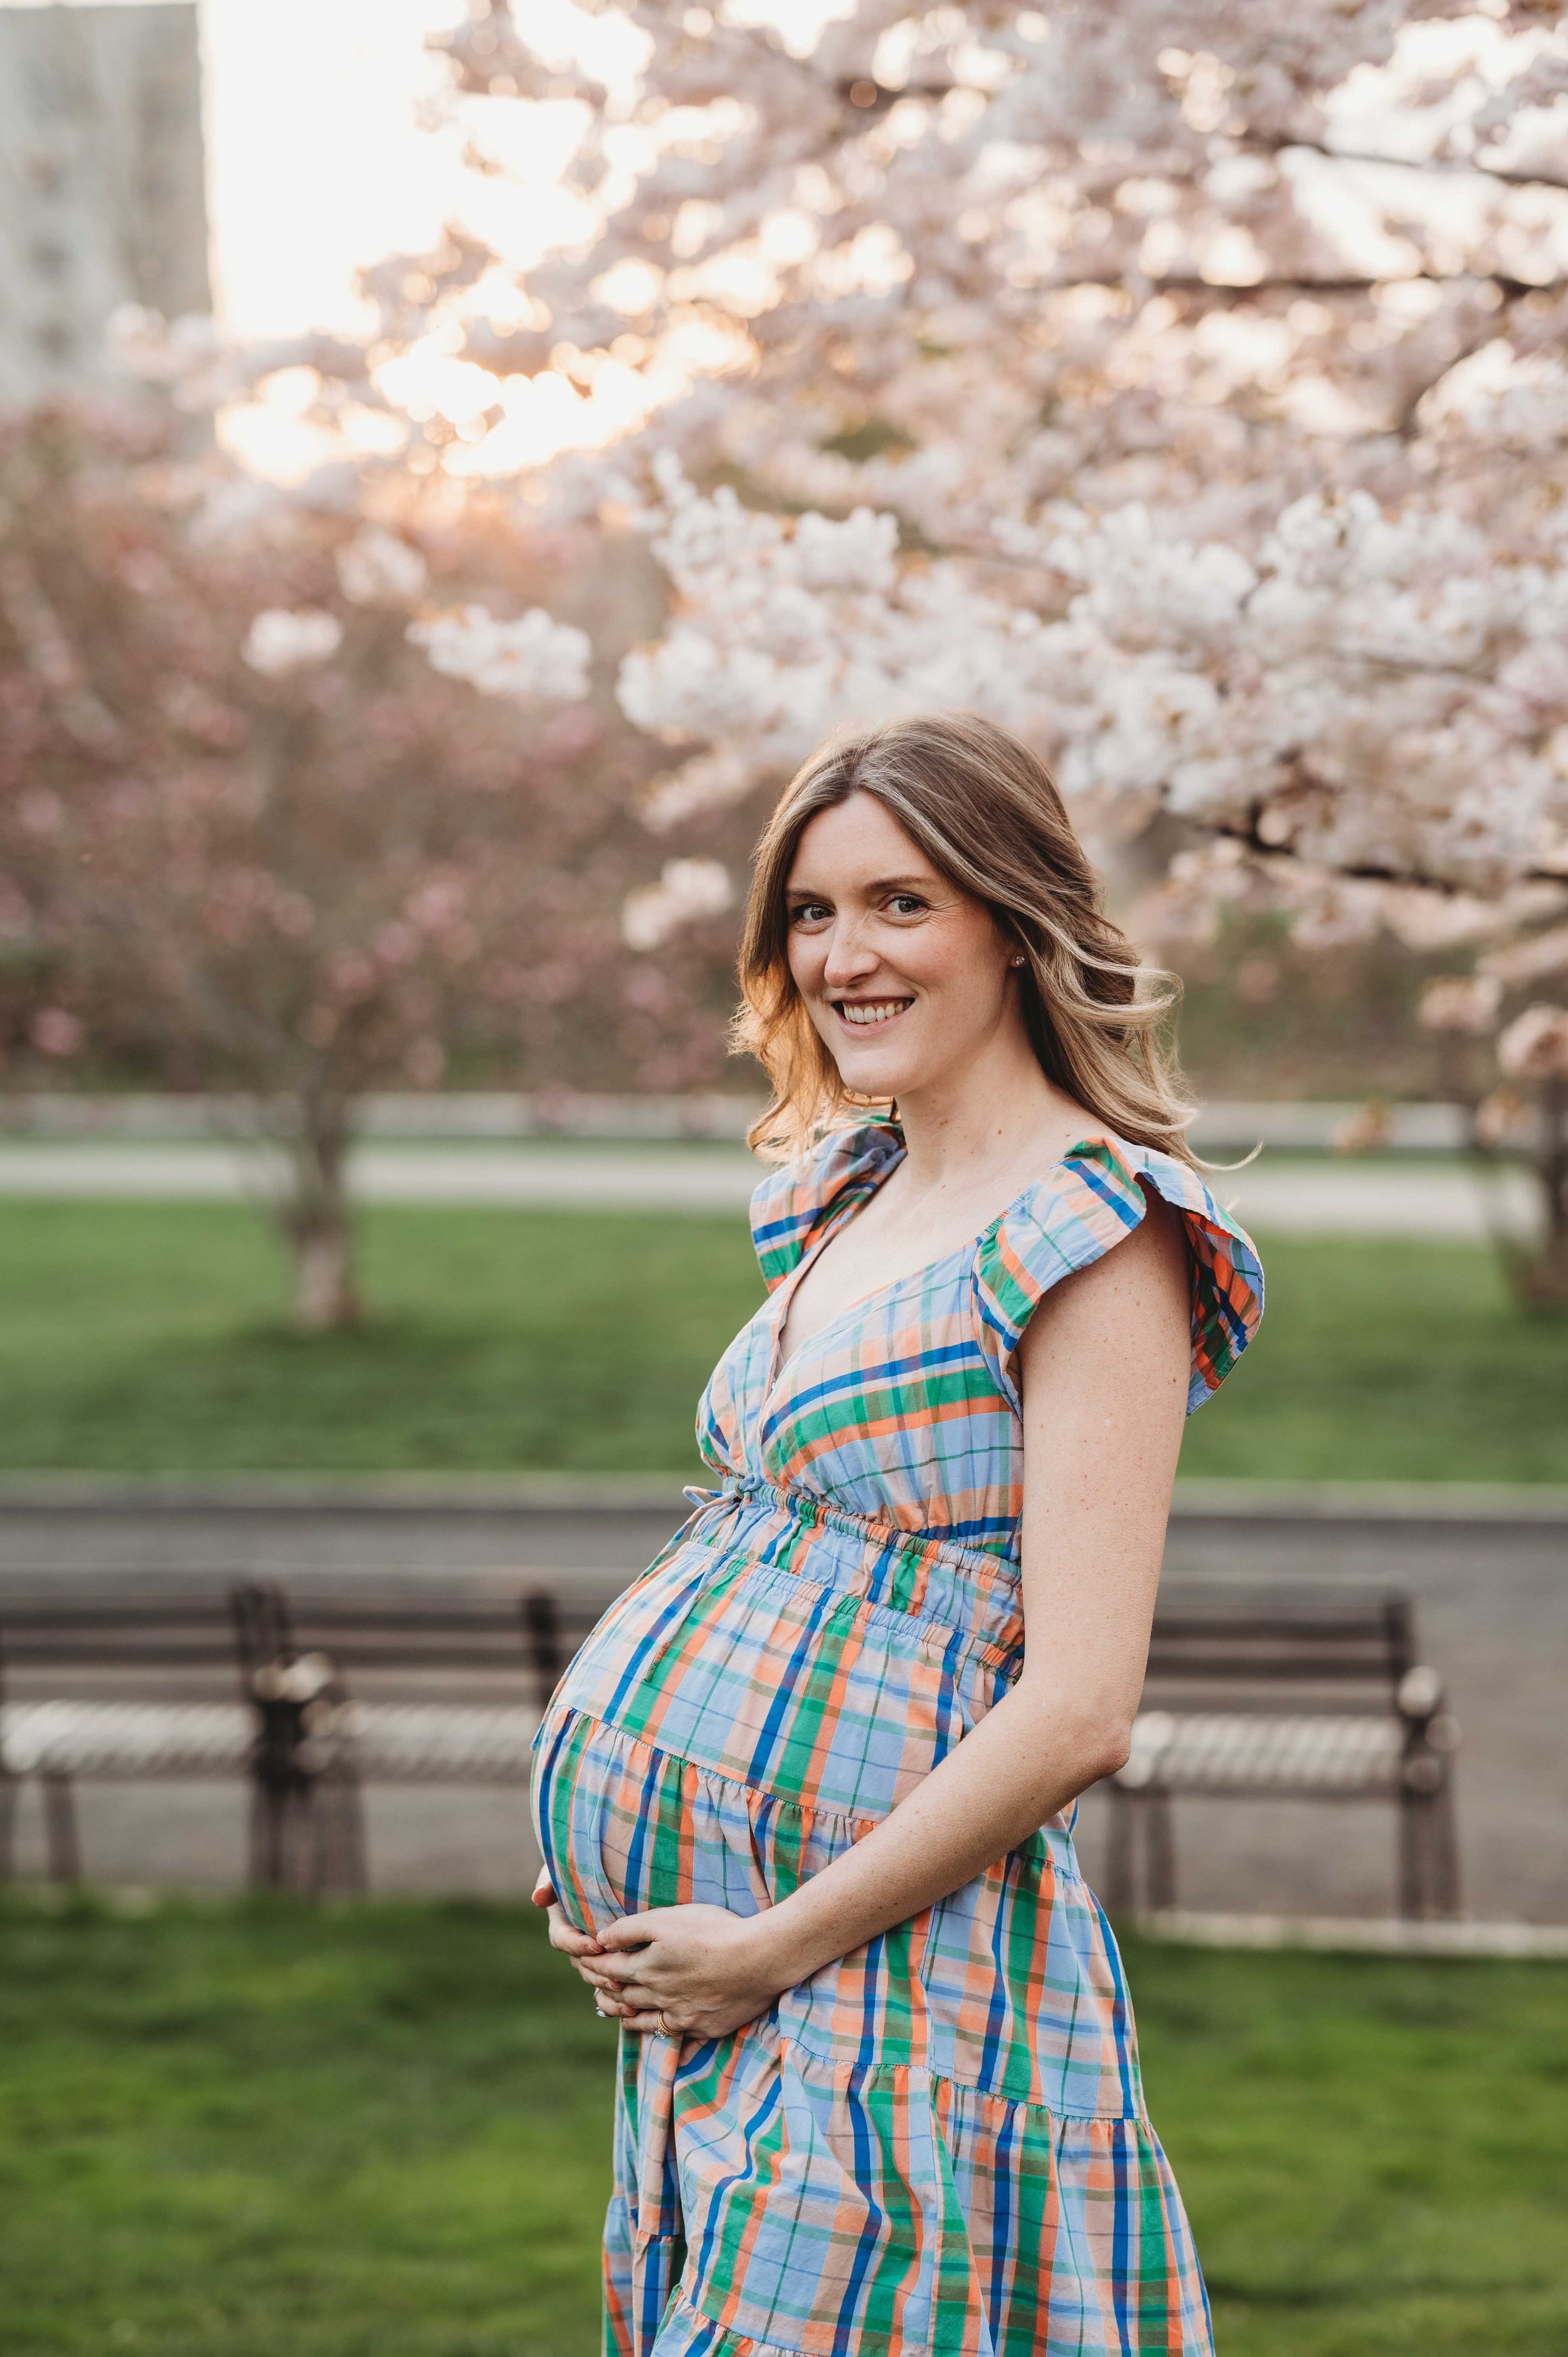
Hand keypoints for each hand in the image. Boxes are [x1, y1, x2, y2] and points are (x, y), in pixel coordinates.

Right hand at [532, 1868, 614, 2012]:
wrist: (616, 1866)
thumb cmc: (585, 1863)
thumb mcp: (565, 1866)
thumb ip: (551, 1879)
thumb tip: (537, 1898)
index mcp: (563, 1922)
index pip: (562, 1939)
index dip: (577, 1945)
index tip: (596, 1945)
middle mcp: (576, 1942)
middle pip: (581, 1966)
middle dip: (597, 1973)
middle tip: (616, 1978)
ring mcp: (594, 1955)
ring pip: (595, 1979)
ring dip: (608, 1989)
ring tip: (627, 1994)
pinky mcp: (613, 1962)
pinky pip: (609, 1988)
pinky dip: (618, 2001)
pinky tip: (634, 2009)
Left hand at [589, 1903, 795, 2041]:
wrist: (758, 1959)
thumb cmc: (712, 1931)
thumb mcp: (667, 1919)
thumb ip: (630, 1930)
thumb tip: (600, 1940)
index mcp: (645, 1968)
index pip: (607, 1969)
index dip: (592, 1963)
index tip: (582, 1959)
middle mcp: (657, 1996)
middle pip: (621, 1996)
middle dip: (603, 1988)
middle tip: (593, 1984)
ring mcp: (680, 2015)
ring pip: (642, 2018)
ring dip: (624, 2012)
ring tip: (615, 2008)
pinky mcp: (703, 2026)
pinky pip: (671, 2034)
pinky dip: (656, 2031)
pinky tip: (655, 2027)